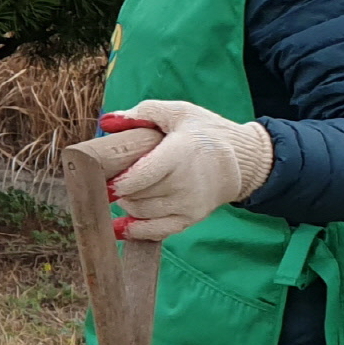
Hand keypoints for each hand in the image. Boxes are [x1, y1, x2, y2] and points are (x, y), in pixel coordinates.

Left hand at [102, 101, 274, 241]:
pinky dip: (135, 230)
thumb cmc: (204, 132)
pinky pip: (156, 232)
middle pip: (137, 195)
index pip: (141, 176)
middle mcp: (185, 183)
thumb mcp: (178, 113)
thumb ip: (143, 113)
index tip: (102, 177)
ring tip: (128, 189)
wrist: (242, 159)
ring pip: (142, 212)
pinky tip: (120, 226)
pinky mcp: (190, 219)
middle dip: (120, 189)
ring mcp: (188, 204)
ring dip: (127, 203)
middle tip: (113, 178)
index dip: (118, 182)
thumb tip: (108, 121)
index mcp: (180, 154)